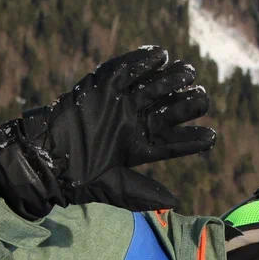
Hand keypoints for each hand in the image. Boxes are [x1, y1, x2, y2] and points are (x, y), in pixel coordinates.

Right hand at [0, 46, 214, 218]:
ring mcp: (119, 104)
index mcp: (139, 147)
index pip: (171, 143)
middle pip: (166, 111)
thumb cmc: (79, 177)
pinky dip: (140, 62)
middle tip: (203, 99)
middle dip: (185, 104)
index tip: (211, 137)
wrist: (47, 158)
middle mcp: (133, 123)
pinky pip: (124, 71)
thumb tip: (176, 203)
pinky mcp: (102, 87)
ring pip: (151, 88)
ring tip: (188, 73)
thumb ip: (144, 194)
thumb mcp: (116, 187)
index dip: (191, 140)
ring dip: (170, 79)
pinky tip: (160, 55)